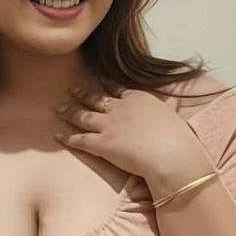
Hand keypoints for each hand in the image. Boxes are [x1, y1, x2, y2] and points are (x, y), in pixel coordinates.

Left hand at [53, 82, 215, 186]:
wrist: (170, 154)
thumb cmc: (177, 138)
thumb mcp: (173, 116)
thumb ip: (166, 108)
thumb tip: (172, 102)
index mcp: (138, 97)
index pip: (118, 89)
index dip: (106, 86)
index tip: (98, 81)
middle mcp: (120, 107)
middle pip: (96, 98)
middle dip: (82, 93)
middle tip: (71, 89)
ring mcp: (109, 125)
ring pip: (83, 115)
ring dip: (70, 111)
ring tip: (59, 108)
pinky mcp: (102, 144)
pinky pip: (80, 139)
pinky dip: (67, 137)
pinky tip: (57, 136)